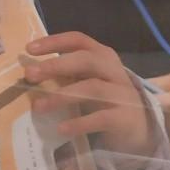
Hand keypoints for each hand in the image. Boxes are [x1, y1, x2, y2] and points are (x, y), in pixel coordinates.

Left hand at [25, 33, 160, 157]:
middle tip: (30, 75)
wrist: (140, 129)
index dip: (55, 42)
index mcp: (103, 57)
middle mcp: (114, 71)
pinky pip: (101, 118)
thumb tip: (32, 73)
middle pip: (86, 60)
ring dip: (62, 96)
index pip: (79, 40)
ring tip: (38, 107)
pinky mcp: (124, 118)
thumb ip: (68, 75)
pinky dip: (79, 123)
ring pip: (92, 88)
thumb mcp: (89, 82)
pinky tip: (62, 128)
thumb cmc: (107, 102)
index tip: (30, 49)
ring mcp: (122, 94)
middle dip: (56, 65)